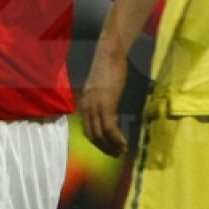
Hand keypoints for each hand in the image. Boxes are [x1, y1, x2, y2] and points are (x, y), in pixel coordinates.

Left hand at [79, 37, 129, 156]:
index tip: (109, 149)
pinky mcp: (106, 103)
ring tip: (122, 151)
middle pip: (92, 135)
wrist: (110, 53)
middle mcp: (86, 106)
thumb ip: (102, 103)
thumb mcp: (101, 89)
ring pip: (101, 134)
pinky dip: (117, 138)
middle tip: (116, 154)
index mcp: (83, 104)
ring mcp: (95, 105)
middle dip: (104, 148)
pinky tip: (124, 143)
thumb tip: (110, 116)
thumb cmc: (108, 68)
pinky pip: (110, 127)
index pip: (87, 130)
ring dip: (112, 146)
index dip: (98, 143)